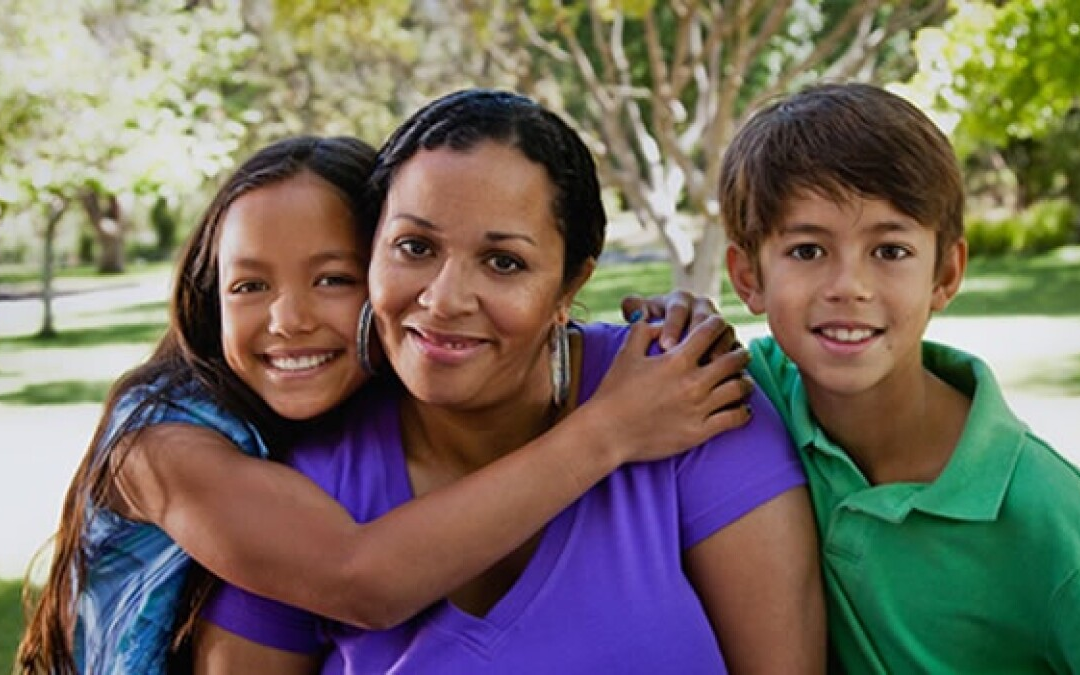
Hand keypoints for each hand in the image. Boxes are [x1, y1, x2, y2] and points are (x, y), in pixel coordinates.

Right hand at [585, 316, 752, 464]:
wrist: (608, 432)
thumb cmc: (614, 392)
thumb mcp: (626, 354)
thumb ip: (643, 330)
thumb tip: (658, 318)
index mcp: (676, 360)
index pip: (710, 331)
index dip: (718, 324)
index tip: (720, 326)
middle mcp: (692, 382)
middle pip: (733, 359)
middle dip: (739, 352)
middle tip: (740, 353)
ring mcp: (698, 408)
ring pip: (739, 388)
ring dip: (745, 381)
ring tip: (743, 380)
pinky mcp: (700, 432)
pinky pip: (735, 418)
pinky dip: (743, 411)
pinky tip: (740, 408)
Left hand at [620, 291, 739, 356]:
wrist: (670, 343)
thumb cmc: (652, 328)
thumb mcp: (641, 315)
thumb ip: (635, 308)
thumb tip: (638, 313)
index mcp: (680, 300)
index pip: (678, 308)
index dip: (672, 326)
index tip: (664, 346)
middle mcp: (703, 308)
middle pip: (706, 318)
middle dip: (697, 336)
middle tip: (688, 356)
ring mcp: (719, 325)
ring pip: (725, 331)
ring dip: (718, 348)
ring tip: (707, 365)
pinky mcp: (731, 342)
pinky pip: (736, 349)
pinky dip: (731, 360)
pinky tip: (722, 375)